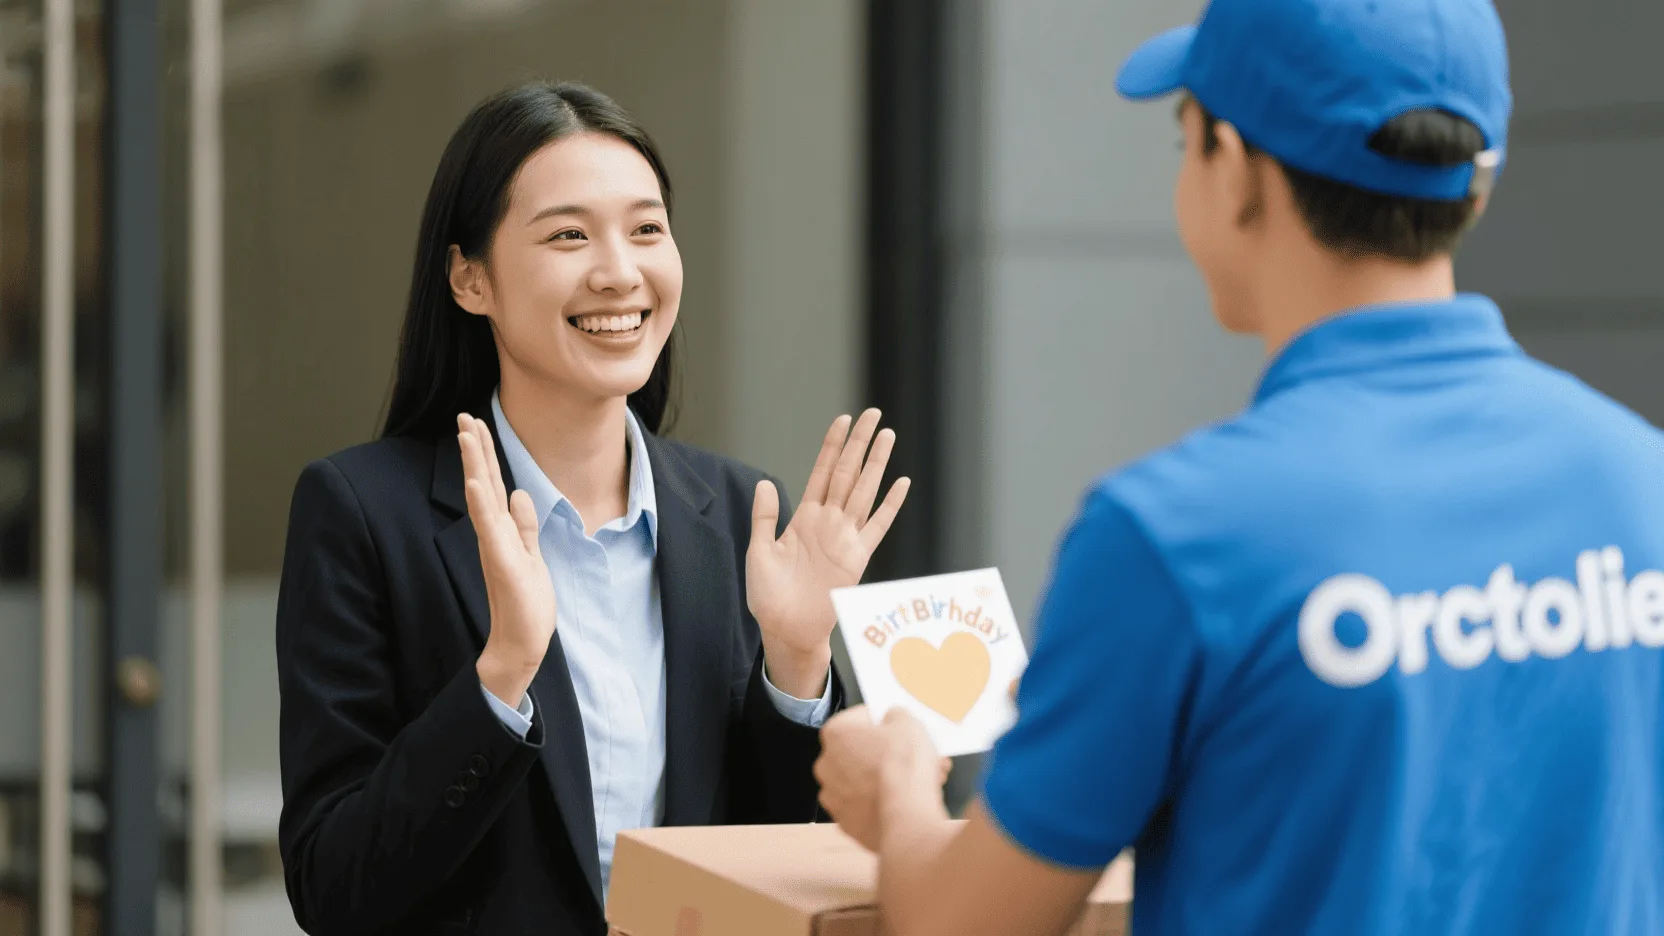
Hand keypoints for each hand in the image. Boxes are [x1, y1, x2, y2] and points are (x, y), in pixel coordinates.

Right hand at [458, 414, 555, 705]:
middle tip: (463, 415)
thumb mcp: (530, 556)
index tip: (475, 423)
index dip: (484, 454)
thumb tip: (520, 494)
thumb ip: (524, 526)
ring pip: (481, 499)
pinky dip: (482, 505)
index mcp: (501, 531)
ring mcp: (495, 547)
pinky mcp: (501, 564)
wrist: (521, 645)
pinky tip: (477, 484)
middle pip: (482, 483)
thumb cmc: (525, 605)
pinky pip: (489, 530)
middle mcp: (493, 535)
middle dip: (474, 448)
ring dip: (474, 466)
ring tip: (466, 434)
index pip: (491, 484)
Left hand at [747, 410, 910, 695]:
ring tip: (887, 436)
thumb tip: (764, 482)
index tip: (843, 419)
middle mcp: (828, 522)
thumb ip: (765, 517)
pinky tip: (901, 483)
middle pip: (848, 473)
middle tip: (873, 413)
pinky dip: (891, 505)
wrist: (786, 630)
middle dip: (860, 443)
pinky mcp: (858, 558)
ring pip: (865, 491)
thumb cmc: (769, 596)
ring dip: (876, 464)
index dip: (832, 445)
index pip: (822, 471)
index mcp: (804, 517)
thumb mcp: (759, 552)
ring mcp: (845, 538)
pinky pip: (878, 526)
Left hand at [815, 706, 948, 851]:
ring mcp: (834, 796)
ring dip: (888, 777)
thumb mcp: (909, 723)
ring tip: (919, 779)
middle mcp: (827, 764)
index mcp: (836, 733)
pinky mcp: (846, 822)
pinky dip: (883, 801)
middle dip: (888, 752)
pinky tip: (907, 799)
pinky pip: (867, 804)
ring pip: (865, 779)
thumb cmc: (903, 769)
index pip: (861, 717)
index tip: (899, 729)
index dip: (885, 722)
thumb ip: (897, 715)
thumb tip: (894, 719)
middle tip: (914, 754)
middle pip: (862, 750)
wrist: (906, 819)